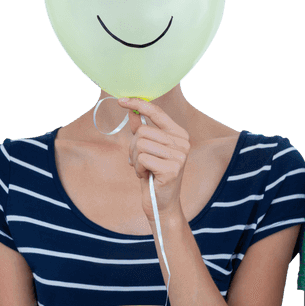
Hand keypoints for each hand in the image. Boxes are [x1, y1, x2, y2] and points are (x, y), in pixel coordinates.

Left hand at [117, 98, 189, 223]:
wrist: (162, 205)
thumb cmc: (154, 176)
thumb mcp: (146, 151)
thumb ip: (142, 131)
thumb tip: (132, 112)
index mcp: (179, 134)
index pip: (157, 112)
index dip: (138, 104)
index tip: (121, 100)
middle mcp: (183, 143)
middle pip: (143, 131)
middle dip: (133, 147)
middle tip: (137, 161)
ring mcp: (179, 156)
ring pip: (141, 144)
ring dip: (135, 159)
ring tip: (143, 169)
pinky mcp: (172, 169)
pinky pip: (142, 158)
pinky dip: (138, 168)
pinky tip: (145, 176)